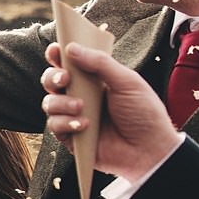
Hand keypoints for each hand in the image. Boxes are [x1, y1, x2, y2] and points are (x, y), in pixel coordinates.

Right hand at [42, 42, 182, 184]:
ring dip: (61, 103)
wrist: (149, 149)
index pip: (70, 64)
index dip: (58, 56)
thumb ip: (100, 63)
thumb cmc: (144, 114)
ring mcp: (74, 116)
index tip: (55, 50)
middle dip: (52, 77)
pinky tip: (83, 125)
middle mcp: (81, 96)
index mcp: (94, 80)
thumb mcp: (127, 82)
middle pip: (51, 81)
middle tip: (65, 79)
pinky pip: (54, 125)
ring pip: (49, 103)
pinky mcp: (71, 136)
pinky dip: (65, 123)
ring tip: (81, 107)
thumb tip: (72, 48)